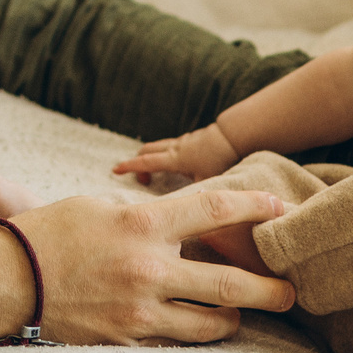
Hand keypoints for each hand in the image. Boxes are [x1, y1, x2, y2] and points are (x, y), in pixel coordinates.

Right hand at [0, 181, 294, 344]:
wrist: (5, 282)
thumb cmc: (48, 234)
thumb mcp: (97, 207)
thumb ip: (143, 216)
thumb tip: (176, 221)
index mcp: (142, 225)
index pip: (213, 210)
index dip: (254, 208)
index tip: (280, 209)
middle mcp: (148, 269)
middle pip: (228, 283)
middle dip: (268, 290)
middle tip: (291, 292)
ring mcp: (139, 311)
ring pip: (209, 323)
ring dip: (232, 318)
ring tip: (240, 313)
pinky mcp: (126, 341)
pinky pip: (175, 343)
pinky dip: (192, 335)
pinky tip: (199, 329)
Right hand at [113, 123, 239, 185]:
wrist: (236, 135)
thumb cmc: (222, 159)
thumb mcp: (205, 181)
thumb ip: (192, 197)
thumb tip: (184, 218)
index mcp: (175, 158)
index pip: (146, 161)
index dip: (129, 166)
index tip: (115, 170)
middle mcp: (176, 147)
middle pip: (148, 150)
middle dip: (138, 162)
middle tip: (136, 178)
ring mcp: (183, 141)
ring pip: (159, 146)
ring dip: (152, 157)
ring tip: (153, 173)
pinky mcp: (192, 140)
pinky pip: (172, 145)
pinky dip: (166, 154)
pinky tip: (174, 165)